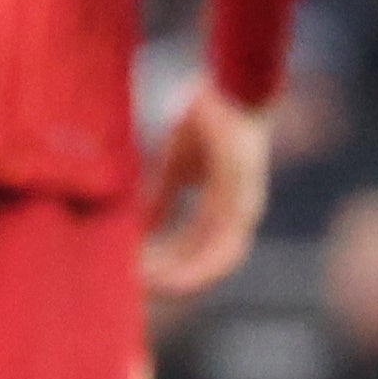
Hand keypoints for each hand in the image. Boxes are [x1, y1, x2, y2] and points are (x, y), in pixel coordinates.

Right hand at [137, 84, 275, 299]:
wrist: (227, 85)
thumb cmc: (204, 116)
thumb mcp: (172, 164)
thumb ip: (160, 197)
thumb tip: (141, 226)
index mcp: (223, 204)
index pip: (195, 247)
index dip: (166, 265)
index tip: (134, 277)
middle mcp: (239, 212)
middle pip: (207, 262)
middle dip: (170, 280)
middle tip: (134, 293)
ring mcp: (243, 208)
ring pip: (216, 263)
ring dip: (180, 281)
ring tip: (145, 291)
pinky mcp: (241, 201)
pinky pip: (221, 249)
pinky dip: (193, 268)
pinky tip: (165, 277)